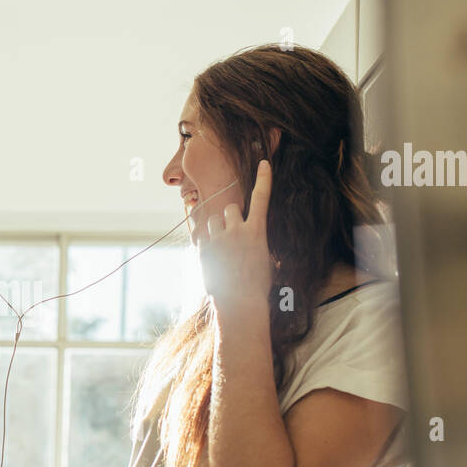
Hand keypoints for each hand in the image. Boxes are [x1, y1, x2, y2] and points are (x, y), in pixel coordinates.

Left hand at [190, 160, 273, 310]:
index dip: (264, 179)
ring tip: (223, 249)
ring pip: (214, 220)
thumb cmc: (258, 284)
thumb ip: (255, 240)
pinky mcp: (203, 249)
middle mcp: (237, 230)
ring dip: (217, 229)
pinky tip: (214, 258)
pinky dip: (207, 242)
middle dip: (231, 217)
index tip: (264, 163)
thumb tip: (250, 236)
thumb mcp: (265, 258)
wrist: (240, 303)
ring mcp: (218, 239)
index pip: (262, 198)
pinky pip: (202, 235)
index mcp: (257, 231)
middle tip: (234, 236)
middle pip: (230, 208)